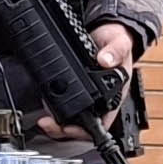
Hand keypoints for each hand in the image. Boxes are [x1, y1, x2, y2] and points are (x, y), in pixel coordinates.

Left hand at [37, 22, 136, 142]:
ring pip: (72, 118)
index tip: (66, 128)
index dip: (83, 131)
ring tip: (43, 119)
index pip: (102, 124)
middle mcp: (100, 99)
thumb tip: (105, 60)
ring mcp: (87, 95)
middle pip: (82, 126)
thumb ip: (114, 50)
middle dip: (63, 129)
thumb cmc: (118, 41)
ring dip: (56, 122)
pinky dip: (52, 107)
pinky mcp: (75, 88)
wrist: (109, 31)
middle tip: (46, 124)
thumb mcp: (119, 42)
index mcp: (114, 95)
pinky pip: (64, 104)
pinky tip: (44, 104)